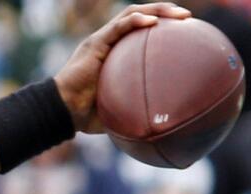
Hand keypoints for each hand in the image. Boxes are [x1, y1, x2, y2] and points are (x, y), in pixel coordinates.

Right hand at [53, 3, 191, 132]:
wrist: (63, 111)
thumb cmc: (86, 115)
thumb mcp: (119, 109)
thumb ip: (136, 108)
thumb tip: (160, 126)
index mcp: (114, 52)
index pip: (140, 30)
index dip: (162, 25)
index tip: (184, 30)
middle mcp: (108, 41)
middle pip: (140, 15)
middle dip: (165, 11)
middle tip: (188, 17)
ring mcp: (101, 39)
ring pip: (132, 13)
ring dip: (157, 10)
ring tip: (178, 14)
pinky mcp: (95, 43)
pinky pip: (118, 26)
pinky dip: (136, 21)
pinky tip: (153, 22)